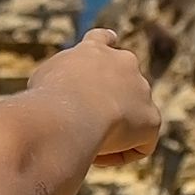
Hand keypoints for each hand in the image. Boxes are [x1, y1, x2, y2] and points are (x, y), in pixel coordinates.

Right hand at [32, 28, 161, 161]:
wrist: (67, 113)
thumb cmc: (46, 100)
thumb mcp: (42, 84)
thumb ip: (60, 83)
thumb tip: (66, 98)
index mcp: (92, 50)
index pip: (102, 41)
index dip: (107, 43)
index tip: (112, 40)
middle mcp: (123, 63)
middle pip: (127, 81)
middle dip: (113, 101)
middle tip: (90, 121)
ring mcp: (142, 90)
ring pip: (130, 119)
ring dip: (110, 132)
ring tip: (83, 139)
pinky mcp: (152, 120)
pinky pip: (138, 145)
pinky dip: (117, 154)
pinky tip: (96, 154)